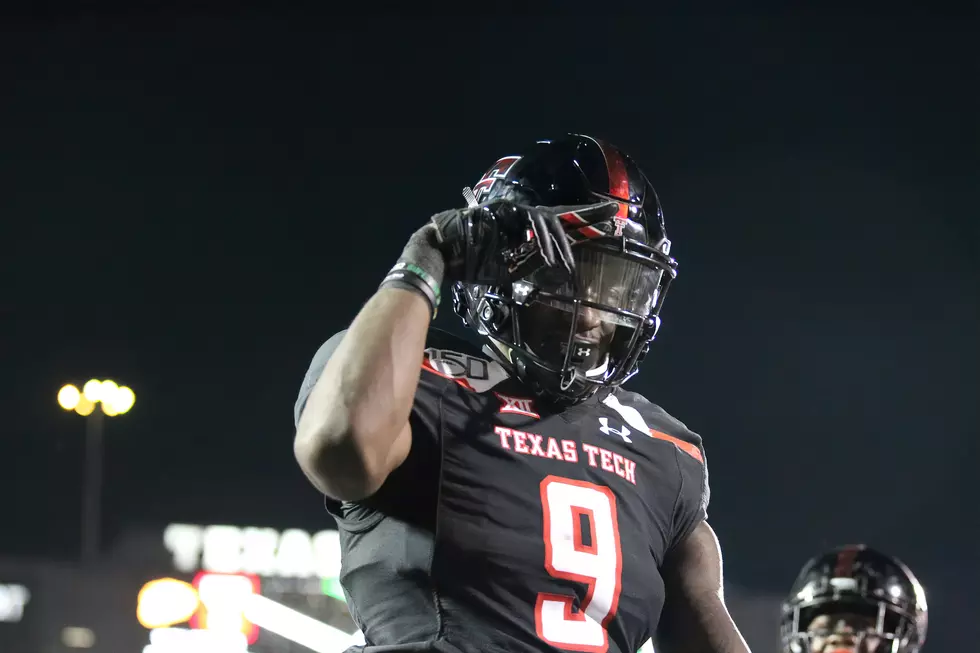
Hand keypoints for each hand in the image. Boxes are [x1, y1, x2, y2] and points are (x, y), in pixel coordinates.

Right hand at [431, 200, 618, 284]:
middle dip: (589, 215)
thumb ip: (530, 267)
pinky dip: (542, 242)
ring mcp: (513, 210)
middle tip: (614, 217)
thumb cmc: (472, 264)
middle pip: (562, 214)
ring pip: (548, 221)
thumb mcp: (509, 269)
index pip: (559, 220)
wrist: (442, 255)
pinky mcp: (504, 210)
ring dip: (560, 245)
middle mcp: (521, 215)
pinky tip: (549, 258)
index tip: (610, 216)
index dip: (585, 217)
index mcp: (525, 228)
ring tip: (568, 264)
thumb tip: (554, 275)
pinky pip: (531, 224)